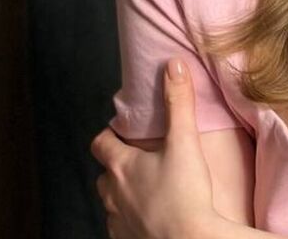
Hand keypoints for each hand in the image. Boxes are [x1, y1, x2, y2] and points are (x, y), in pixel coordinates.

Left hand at [90, 58, 218, 238]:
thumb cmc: (185, 194)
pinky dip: (132, 220)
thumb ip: (179, 102)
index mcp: (122, 166)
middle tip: (140, 159)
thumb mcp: (185, 140)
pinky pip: (122, 228)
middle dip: (117, 166)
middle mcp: (113, 194)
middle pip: (105, 174)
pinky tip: (150, 217)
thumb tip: (174, 65)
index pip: (101, 144)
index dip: (109, 135)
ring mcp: (118, 221)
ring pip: (111, 203)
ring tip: (147, 189)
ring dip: (123, 194)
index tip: (122, 131)